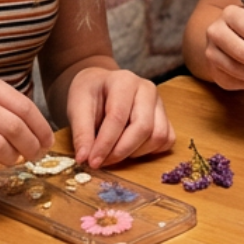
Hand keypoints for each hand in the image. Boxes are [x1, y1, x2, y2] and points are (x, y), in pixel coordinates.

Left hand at [61, 66, 175, 168]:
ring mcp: (160, 104)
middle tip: (103, 162)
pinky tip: (131, 149)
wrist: (101, 85)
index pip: (118, 116)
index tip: (92, 162)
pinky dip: (150, 151)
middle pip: (143, 127)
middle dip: (121, 151)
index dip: (105, 143)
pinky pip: (166, 140)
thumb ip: (81, 133)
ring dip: (136, 152)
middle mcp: (147, 90)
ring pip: (158, 136)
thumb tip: (84, 159)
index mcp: (124, 81)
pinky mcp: (166, 118)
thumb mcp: (77, 107)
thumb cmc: (90, 94)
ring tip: (115, 151)